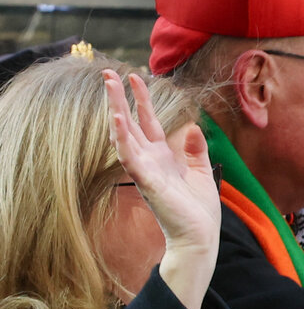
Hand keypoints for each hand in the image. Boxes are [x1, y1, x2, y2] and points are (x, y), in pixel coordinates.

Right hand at [104, 70, 219, 308]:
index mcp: (160, 156)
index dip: (140, 98)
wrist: (198, 235)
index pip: (146, 121)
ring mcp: (143, 169)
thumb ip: (195, 149)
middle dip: (118, 97)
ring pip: (123, 134)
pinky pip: (129, 155)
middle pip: (129, 122)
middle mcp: (147, 159)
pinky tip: (116, 119)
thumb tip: (192, 127)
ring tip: (109, 87)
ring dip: (115, 110)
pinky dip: (121, 138)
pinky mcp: (145, 180)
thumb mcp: (201, 171)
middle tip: (107, 73)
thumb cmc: (197, 209)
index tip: (135, 76)